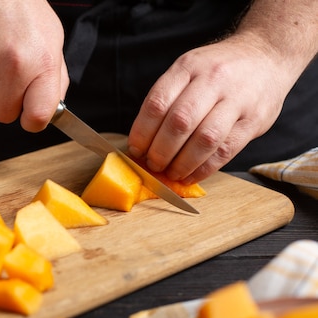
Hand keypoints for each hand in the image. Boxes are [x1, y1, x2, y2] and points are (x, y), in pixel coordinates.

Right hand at [0, 0, 68, 131]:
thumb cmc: (22, 7)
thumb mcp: (52, 41)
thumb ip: (54, 78)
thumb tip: (50, 109)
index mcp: (40, 63)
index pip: (37, 117)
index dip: (32, 121)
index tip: (30, 116)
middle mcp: (11, 65)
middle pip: (3, 114)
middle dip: (5, 102)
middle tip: (9, 78)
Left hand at [127, 34, 298, 183]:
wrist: (268, 55)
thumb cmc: (219, 70)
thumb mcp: (189, 69)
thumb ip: (168, 99)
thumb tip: (142, 141)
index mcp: (188, 67)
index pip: (157, 103)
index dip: (142, 132)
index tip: (135, 150)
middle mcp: (213, 80)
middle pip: (180, 122)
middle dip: (160, 151)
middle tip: (153, 164)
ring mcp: (237, 99)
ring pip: (204, 138)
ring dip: (182, 163)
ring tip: (171, 173)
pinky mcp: (255, 120)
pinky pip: (226, 150)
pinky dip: (204, 168)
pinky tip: (191, 175)